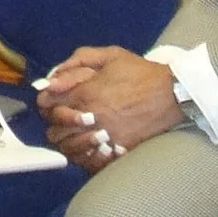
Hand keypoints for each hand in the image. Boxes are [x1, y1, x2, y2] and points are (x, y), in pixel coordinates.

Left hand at [36, 46, 182, 170]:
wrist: (172, 94)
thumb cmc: (140, 72)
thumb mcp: (109, 55)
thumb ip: (77, 61)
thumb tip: (52, 75)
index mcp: (86, 93)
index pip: (49, 105)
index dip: (46, 103)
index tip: (50, 101)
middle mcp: (92, 118)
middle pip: (55, 131)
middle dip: (53, 124)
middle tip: (60, 119)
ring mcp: (105, 137)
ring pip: (70, 149)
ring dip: (67, 142)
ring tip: (72, 135)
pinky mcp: (118, 150)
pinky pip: (91, 161)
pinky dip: (84, 157)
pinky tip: (87, 148)